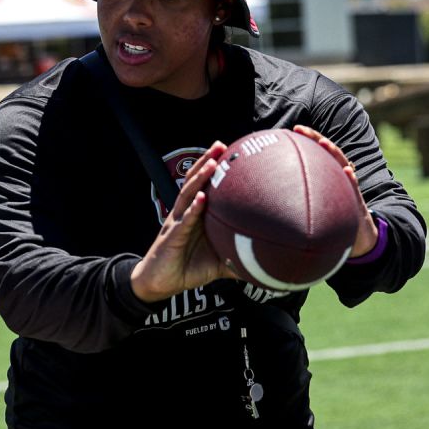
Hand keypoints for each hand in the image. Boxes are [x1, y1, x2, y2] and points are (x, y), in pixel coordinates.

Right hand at [130, 141, 233, 301]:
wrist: (160, 283)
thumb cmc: (189, 267)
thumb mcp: (220, 262)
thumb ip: (241, 259)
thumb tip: (268, 265)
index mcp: (196, 214)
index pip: (205, 185)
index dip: (214, 168)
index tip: (231, 152)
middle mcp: (185, 212)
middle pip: (194, 181)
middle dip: (206, 161)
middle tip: (220, 146)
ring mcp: (177, 222)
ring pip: (188, 195)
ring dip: (200, 178)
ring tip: (212, 163)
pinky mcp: (172, 237)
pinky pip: (184, 221)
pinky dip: (193, 209)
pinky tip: (201, 199)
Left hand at [291, 126, 377, 255]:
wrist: (362, 239)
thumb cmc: (334, 224)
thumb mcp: (315, 211)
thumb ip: (299, 204)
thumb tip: (267, 209)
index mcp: (329, 178)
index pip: (317, 155)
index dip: (306, 142)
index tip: (291, 131)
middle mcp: (339, 178)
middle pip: (329, 153)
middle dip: (315, 138)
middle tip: (299, 128)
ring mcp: (349, 188)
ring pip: (342, 166)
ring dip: (334, 152)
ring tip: (323, 142)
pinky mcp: (358, 202)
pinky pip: (355, 189)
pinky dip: (352, 179)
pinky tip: (347, 172)